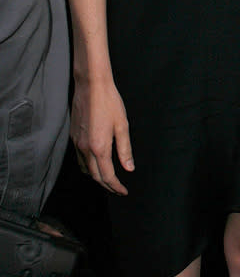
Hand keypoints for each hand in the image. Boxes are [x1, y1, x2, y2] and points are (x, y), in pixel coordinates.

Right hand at [71, 76, 133, 194]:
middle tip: (118, 188)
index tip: (124, 191)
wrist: (91, 85)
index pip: (107, 175)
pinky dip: (88, 166)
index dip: (115, 186)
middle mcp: (85, 148)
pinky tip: (96, 163)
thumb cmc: (109, 102)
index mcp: (99, 147)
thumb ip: (125, 149)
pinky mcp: (73, 136)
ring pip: (85, 169)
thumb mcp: (122, 125)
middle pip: (95, 175)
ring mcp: (77, 143)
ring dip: (96, 177)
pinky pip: (79, 159)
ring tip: (108, 179)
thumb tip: (129, 168)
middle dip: (107, 185)